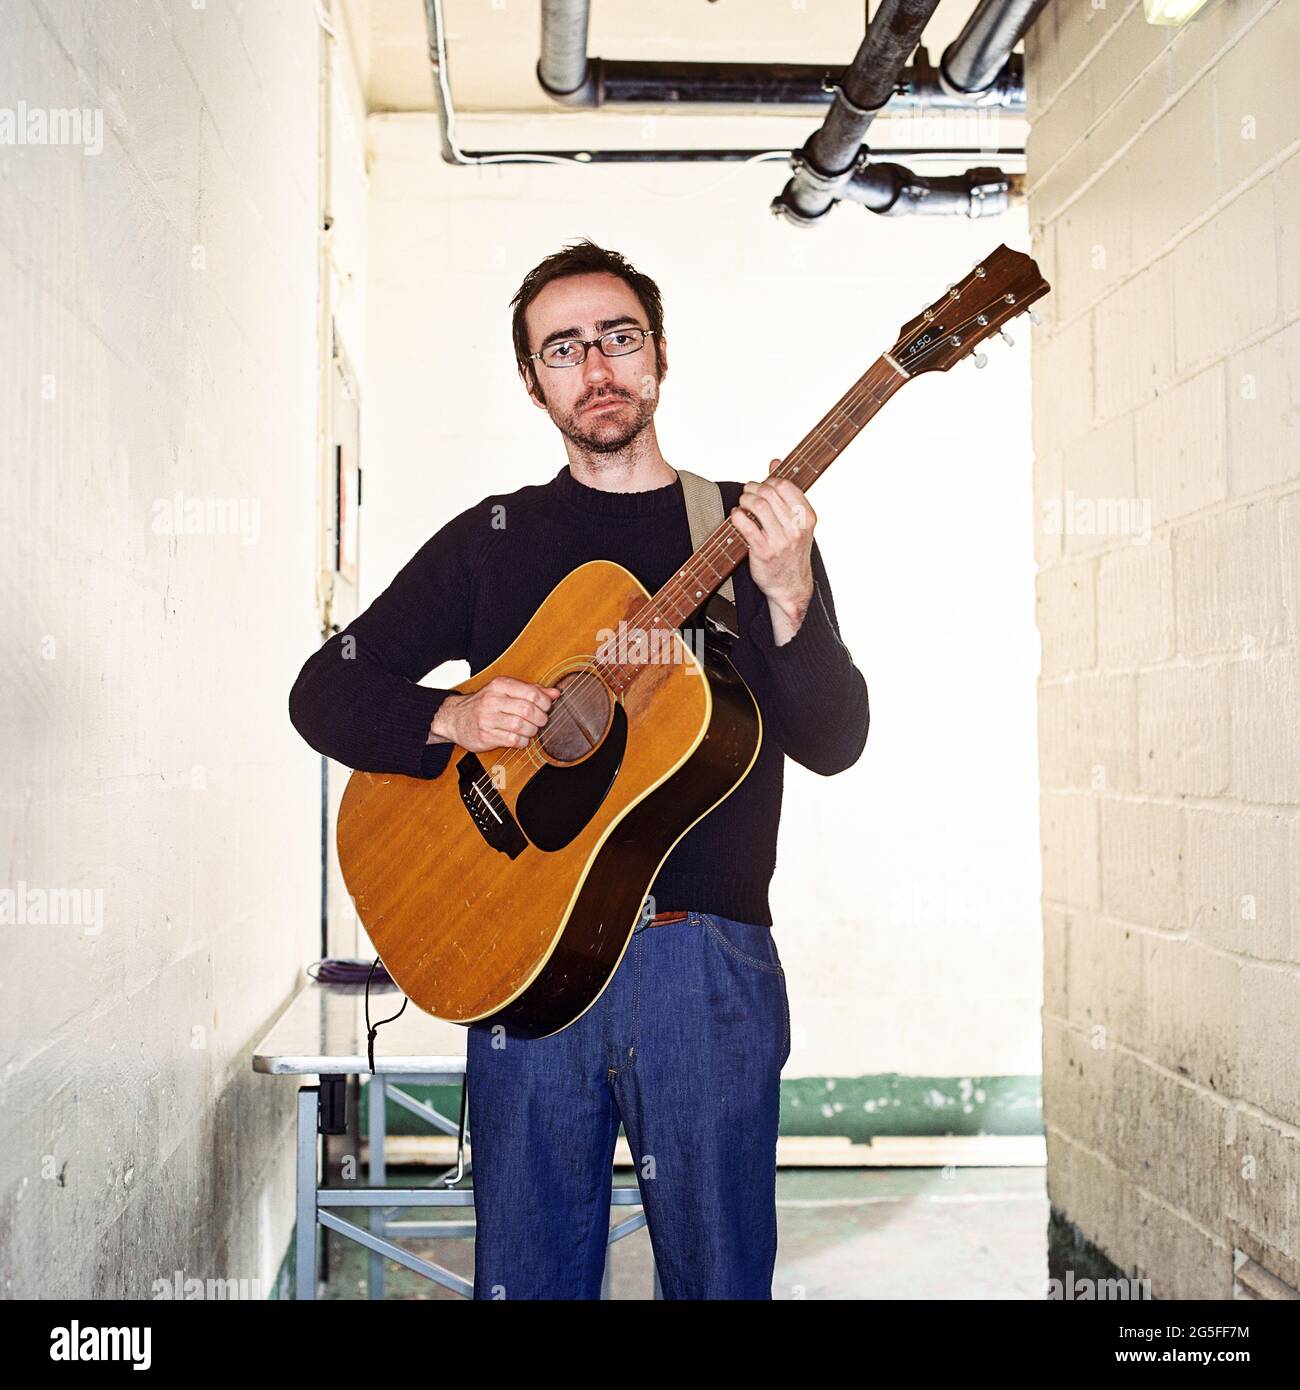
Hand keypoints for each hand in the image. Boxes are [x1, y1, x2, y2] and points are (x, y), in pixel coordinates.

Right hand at [428, 676, 561, 751]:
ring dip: (532, 731)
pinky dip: (522, 741)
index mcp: (500, 685)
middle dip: (541, 718)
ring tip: (530, 729)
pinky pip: (512, 741)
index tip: (546, 707)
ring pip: (521, 727)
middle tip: (540, 720)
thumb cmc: (484, 704)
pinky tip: (520, 738)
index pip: (531, 693)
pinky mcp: (485, 736)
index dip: (545, 703)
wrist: (454, 718)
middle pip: (528, 710)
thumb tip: (555, 693)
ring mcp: (487, 719)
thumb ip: (531, 690)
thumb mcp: (505, 690)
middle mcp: (492, 700)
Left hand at [729, 460, 815, 620]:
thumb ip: (787, 491)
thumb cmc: (792, 551)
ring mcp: (780, 540)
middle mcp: (796, 528)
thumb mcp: (797, 521)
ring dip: (744, 499)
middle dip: (753, 488)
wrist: (790, 586)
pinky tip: (737, 515)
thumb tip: (775, 462)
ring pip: (757, 506)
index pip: (785, 486)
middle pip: (768, 493)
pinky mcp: (763, 551)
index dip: (769, 481)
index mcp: (807, 517)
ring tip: (743, 502)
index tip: (763, 485)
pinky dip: (737, 515)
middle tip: (747, 492)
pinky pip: (746, 525)